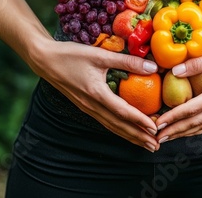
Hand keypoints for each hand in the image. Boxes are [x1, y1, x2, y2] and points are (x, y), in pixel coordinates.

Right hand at [28, 35, 160, 151]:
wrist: (45, 60)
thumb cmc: (71, 55)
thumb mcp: (100, 55)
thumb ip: (127, 61)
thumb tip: (153, 66)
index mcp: (97, 93)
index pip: (123, 112)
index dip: (141, 121)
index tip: (156, 128)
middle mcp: (92, 106)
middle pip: (119, 125)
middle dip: (138, 137)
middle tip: (156, 146)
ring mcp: (87, 108)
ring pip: (112, 126)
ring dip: (129, 136)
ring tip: (145, 144)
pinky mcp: (85, 106)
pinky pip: (105, 122)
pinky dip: (119, 129)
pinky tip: (126, 131)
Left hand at [155, 40, 201, 142]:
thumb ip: (199, 63)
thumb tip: (175, 70)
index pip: (191, 110)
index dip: (172, 118)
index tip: (157, 124)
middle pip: (195, 123)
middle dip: (174, 131)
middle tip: (156, 137)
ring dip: (185, 132)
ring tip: (169, 136)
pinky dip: (198, 128)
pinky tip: (191, 128)